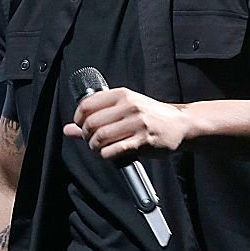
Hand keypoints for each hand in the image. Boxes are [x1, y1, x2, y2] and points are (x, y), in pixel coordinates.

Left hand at [63, 87, 190, 159]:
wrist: (181, 124)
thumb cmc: (151, 115)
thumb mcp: (125, 108)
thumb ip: (97, 116)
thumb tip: (68, 129)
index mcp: (123, 95)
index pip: (87, 105)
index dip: (78, 119)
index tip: (82, 126)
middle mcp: (129, 106)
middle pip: (91, 123)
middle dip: (86, 136)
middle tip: (92, 140)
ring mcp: (137, 124)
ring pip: (100, 138)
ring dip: (95, 147)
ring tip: (100, 148)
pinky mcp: (143, 141)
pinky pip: (114, 151)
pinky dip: (106, 155)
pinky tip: (110, 153)